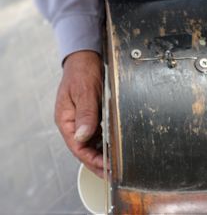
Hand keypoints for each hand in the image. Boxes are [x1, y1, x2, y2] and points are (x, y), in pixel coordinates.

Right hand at [55, 51, 104, 177]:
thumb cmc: (82, 72)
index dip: (91, 159)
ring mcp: (81, 120)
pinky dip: (104, 143)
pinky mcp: (90, 116)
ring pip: (90, 143)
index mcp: (66, 119)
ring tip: (114, 165)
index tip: (105, 168)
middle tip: (112, 173)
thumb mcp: (85, 92)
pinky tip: (113, 148)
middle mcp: (73, 122)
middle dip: (97, 162)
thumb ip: (85, 114)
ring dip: (101, 154)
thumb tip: (83, 137)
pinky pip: (96, 134)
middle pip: (84, 148)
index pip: (77, 146)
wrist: (85, 58)